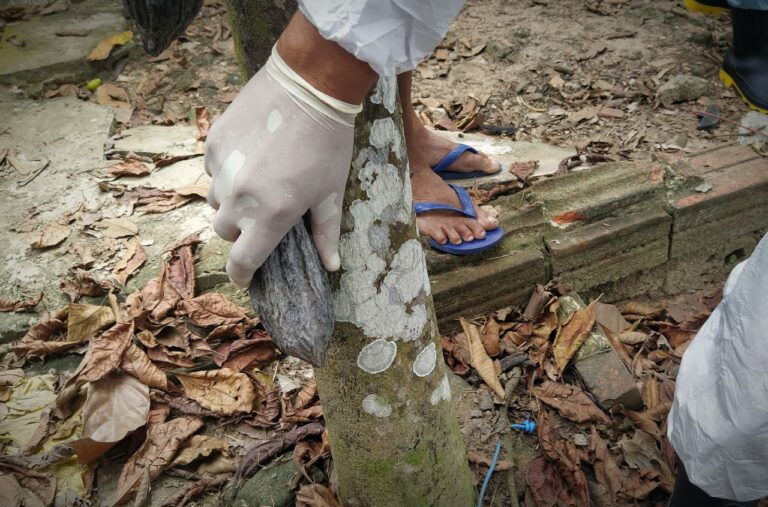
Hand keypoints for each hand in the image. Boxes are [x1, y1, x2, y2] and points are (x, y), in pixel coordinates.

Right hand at [204, 53, 355, 287]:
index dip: (242, 275)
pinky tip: (249, 156)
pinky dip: (225, 171)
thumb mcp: (331, 192)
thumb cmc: (328, 144)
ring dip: (230, 201)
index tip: (246, 277)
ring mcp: (222, 168)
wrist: (309, 86)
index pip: (243, 261)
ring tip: (256, 182)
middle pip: (225, 231)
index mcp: (271, 215)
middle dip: (240, 230)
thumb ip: (325, 234)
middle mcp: (239, 196)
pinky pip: (211, 169)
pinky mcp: (213, 142)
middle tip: (261, 214)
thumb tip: (331, 267)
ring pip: (214, 200)